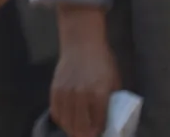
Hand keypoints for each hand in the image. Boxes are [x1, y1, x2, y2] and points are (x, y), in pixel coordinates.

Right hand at [50, 5, 119, 136]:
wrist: (81, 43)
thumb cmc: (102, 61)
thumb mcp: (114, 82)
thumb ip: (111, 101)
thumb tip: (110, 118)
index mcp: (98, 95)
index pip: (97, 124)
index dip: (98, 133)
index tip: (100, 134)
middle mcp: (80, 95)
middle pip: (79, 126)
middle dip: (84, 135)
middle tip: (88, 135)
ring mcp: (65, 92)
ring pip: (66, 121)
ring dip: (72, 129)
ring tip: (77, 131)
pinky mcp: (54, 88)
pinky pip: (55, 110)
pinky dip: (60, 119)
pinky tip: (66, 121)